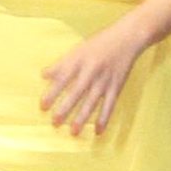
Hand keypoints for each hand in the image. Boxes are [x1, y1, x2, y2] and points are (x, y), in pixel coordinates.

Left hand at [37, 20, 141, 138]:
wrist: (127, 38)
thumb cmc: (100, 43)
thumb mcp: (78, 50)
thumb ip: (61, 64)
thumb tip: (43, 75)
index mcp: (79, 60)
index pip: (63, 78)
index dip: (52, 92)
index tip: (43, 106)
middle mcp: (91, 71)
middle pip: (77, 92)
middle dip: (66, 108)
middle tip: (55, 123)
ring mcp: (105, 80)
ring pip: (92, 101)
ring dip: (83, 117)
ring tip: (74, 131)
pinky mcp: (116, 86)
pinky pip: (110, 105)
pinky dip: (104, 118)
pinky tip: (98, 131)